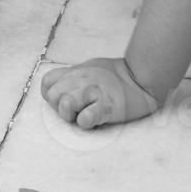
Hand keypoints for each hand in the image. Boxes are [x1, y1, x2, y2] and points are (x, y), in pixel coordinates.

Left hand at [41, 57, 159, 128]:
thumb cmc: (116, 75)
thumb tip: (58, 87)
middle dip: (60, 108)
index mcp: (76, 71)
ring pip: (65, 105)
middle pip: (53, 96)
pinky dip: (86, 123)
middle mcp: (82, 80)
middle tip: (76, 110)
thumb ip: (72, 77)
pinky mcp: (107, 107)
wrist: (143, 78)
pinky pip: (85, 118)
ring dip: (72, 115)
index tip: (63, 100)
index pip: (47, 83)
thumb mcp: (89, 68)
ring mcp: (94, 92)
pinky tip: (95, 120)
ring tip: (85, 115)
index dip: (51, 95)